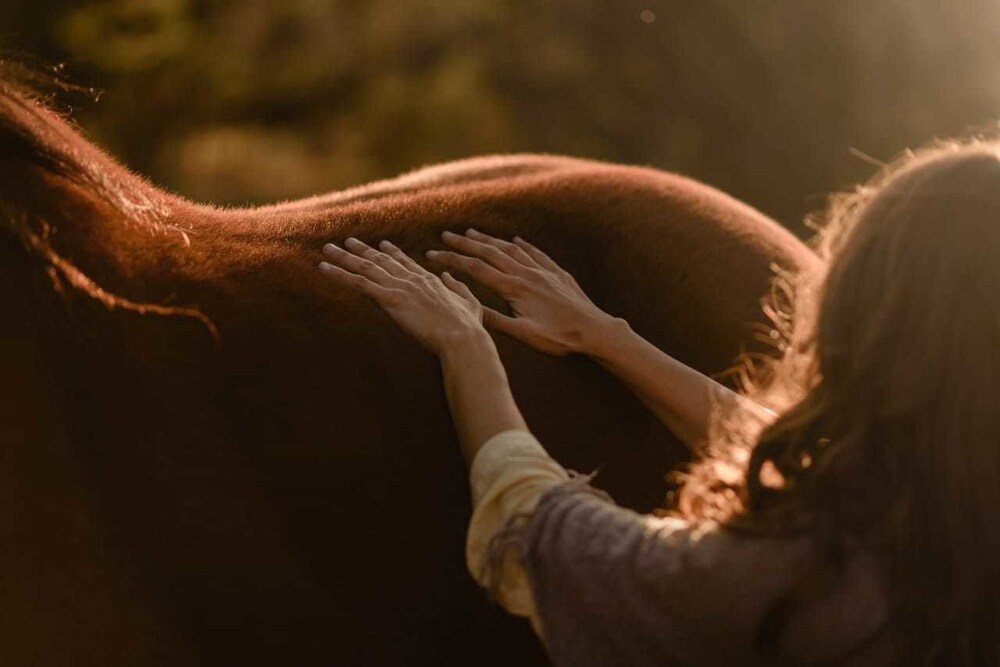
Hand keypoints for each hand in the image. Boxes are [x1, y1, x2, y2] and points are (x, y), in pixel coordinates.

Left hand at [319, 237, 485, 354]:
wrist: (461, 337)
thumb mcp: (469, 302)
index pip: (406, 262)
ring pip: (365, 267)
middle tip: (348, 242)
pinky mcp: (389, 298)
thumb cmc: (468, 327)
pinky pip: (357, 283)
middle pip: (381, 260)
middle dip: (363, 250)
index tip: (383, 245)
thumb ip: (457, 287)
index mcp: (429, 280)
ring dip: (344, 257)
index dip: (392, 253)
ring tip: (328, 248)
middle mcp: (412, 278)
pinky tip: (323, 267)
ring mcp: (399, 286)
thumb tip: (449, 275)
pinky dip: (338, 274)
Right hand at [424, 229, 616, 355]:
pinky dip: (522, 244)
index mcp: (514, 288)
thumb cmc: (559, 337)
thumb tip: (468, 308)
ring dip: (490, 239)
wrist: (594, 330)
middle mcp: (526, 273)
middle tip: (445, 234)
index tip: (432, 253)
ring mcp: (543, 270)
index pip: (475, 269)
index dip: (452, 260)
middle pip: (490, 252)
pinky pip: (536, 253)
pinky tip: (516, 239)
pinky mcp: (557, 273)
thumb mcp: (524, 335)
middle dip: (465, 243)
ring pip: (511, 248)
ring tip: (473, 231)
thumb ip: (495, 320)